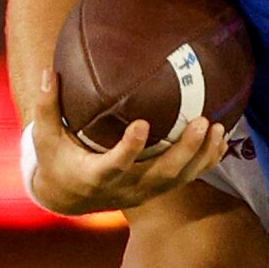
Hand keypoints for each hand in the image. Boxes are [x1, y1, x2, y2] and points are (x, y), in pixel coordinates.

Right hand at [29, 67, 226, 215]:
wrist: (71, 196)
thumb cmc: (57, 160)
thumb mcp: (45, 138)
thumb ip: (47, 108)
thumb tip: (49, 71)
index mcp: (96, 175)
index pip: (115, 164)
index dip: (130, 148)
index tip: (143, 124)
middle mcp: (125, 188)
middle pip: (161, 174)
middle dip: (185, 150)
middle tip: (201, 121)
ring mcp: (145, 191)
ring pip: (180, 179)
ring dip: (202, 155)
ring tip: (219, 128)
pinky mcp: (158, 190)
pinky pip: (187, 178)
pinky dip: (207, 161)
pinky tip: (223, 141)